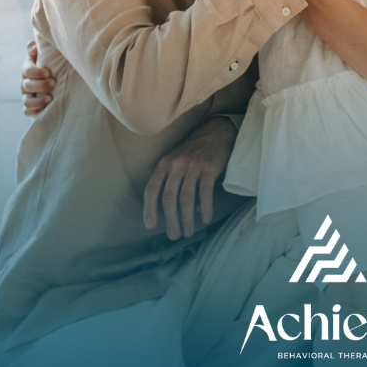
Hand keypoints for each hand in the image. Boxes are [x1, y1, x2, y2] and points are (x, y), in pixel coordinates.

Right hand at [21, 40, 54, 116]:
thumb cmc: (48, 64)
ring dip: (38, 101)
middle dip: (40, 85)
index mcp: (27, 69)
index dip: (36, 72)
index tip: (48, 72)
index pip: (27, 70)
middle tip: (53, 83)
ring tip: (50, 99)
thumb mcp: (42, 55)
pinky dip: (35, 112)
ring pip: (27, 101)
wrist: (51, 79)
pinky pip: (28, 112)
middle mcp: (25, 83)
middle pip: (28, 86)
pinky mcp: (30, 107)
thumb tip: (33, 47)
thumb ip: (35, 48)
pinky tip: (45, 110)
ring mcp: (27, 95)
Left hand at [143, 115, 236, 240]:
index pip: (151, 189)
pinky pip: (205, 192)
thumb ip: (169, 179)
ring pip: (186, 198)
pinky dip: (205, 207)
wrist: (217, 131)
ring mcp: (192, 165)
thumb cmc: (195, 150)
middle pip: (169, 197)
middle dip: (170, 220)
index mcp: (164, 164)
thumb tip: (168, 208)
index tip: (150, 226)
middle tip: (173, 236)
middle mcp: (176, 164)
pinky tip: (206, 219)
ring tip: (188, 232)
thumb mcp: (176, 160)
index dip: (149, 209)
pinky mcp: (209, 167)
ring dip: (187, 218)